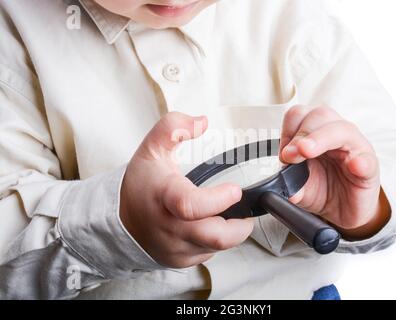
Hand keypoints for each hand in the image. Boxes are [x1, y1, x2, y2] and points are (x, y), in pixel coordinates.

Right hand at [120, 112, 253, 267]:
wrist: (119, 220)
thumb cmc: (140, 184)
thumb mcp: (151, 148)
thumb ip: (173, 127)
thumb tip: (202, 122)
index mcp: (164, 197)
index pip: (190, 205)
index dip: (218, 200)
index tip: (234, 190)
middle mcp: (170, 227)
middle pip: (216, 237)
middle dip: (240, 225)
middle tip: (243, 208)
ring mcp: (176, 248)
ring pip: (217, 247)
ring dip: (229, 232)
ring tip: (226, 214)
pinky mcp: (180, 260)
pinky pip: (208, 253)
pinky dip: (215, 241)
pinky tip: (209, 225)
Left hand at [280, 106, 390, 239]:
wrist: (344, 211)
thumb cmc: (323, 189)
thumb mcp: (299, 188)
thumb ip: (289, 183)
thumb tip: (280, 183)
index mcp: (314, 133)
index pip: (299, 115)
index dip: (288, 131)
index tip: (283, 154)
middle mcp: (334, 134)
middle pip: (320, 115)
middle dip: (302, 133)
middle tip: (291, 155)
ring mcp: (355, 149)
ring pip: (342, 130)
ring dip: (322, 139)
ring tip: (308, 152)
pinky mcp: (369, 168)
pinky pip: (367, 160)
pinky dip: (360, 161)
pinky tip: (354, 166)